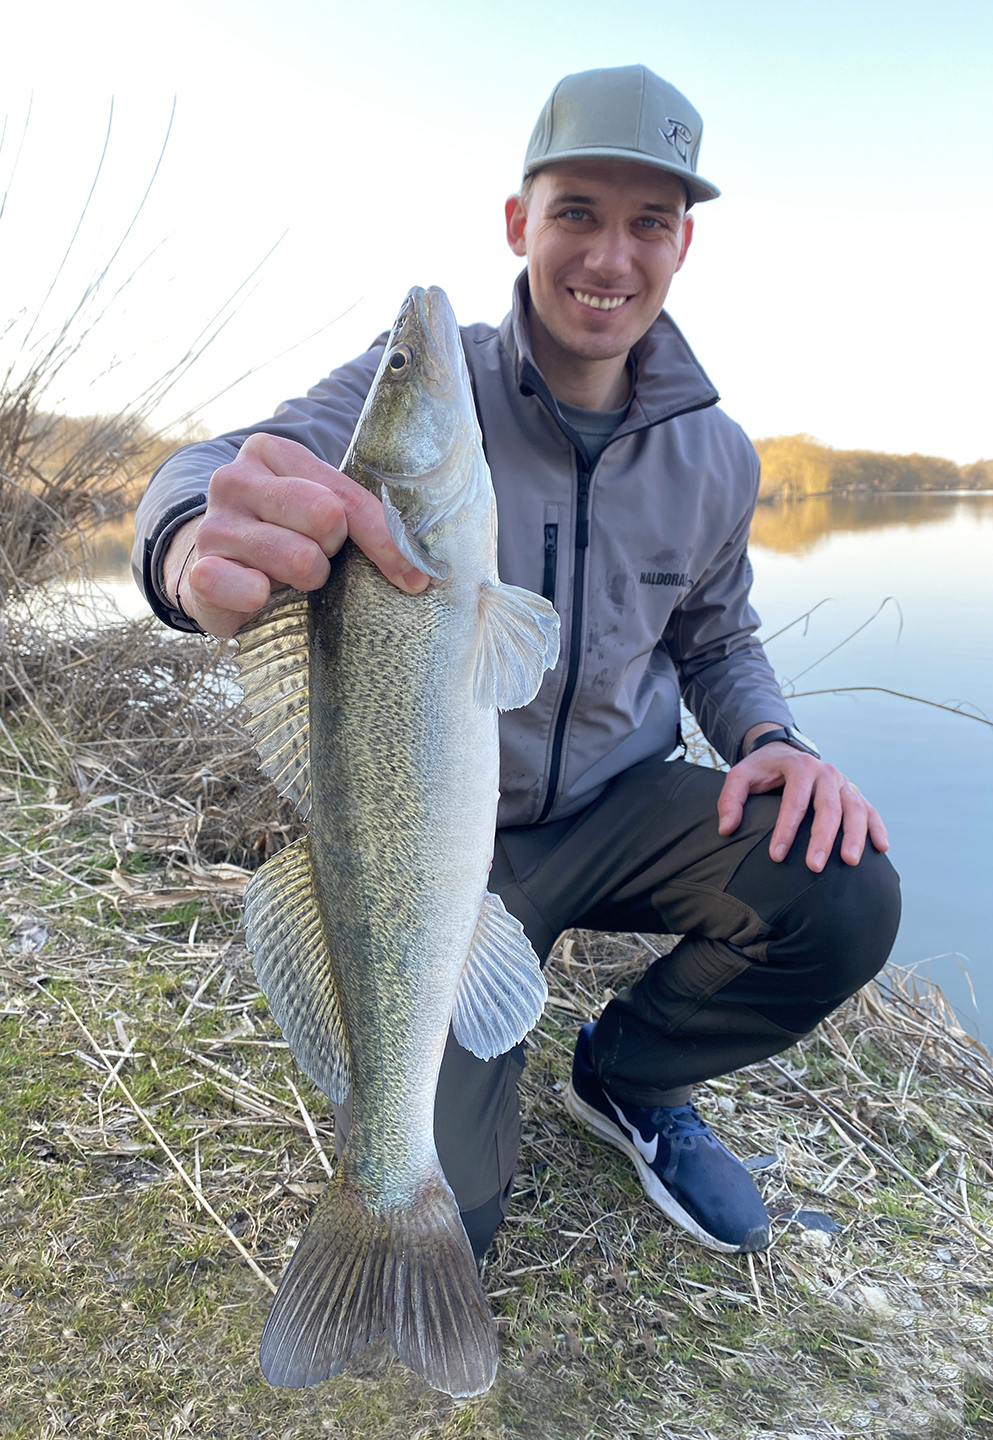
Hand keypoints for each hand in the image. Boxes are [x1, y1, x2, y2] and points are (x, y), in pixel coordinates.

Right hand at [163, 433, 429, 637]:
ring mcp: (213, 525)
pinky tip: (261, 597)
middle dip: (333, 551)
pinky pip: (248, 589)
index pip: (346, 495)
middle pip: (325, 517)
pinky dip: (262, 599)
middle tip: (318, 559)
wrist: (218, 573)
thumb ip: (362, 517)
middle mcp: (234, 480)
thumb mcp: (321, 515)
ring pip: (299, 558)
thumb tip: (424, 567)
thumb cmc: (286, 539)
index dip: (387, 541)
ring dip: (307, 580)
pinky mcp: (199, 572)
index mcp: (270, 452)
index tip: (416, 578)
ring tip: (289, 578)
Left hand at [717, 740, 888, 872]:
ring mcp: (843, 782)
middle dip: (822, 838)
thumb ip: (731, 799)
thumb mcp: (740, 775)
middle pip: (828, 807)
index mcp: (799, 766)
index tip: (776, 856)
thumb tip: (727, 828)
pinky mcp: (853, 792)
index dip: (786, 830)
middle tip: (814, 866)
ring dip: (854, 835)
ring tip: (850, 861)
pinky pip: (869, 810)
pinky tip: (881, 848)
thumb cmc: (763, 769)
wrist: (786, 751)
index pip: (794, 801)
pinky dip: (876, 827)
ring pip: (855, 808)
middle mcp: (826, 772)